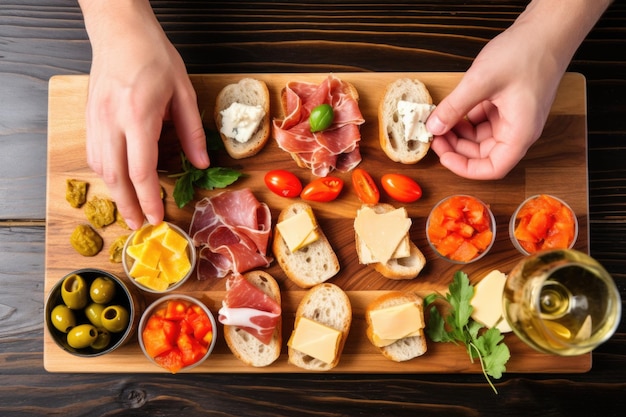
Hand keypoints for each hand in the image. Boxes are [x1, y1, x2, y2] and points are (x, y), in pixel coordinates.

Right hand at [80, 0, 208, 228]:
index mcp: (138, 115)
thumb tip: (201, 165)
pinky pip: (93, 153)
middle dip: (127, 206)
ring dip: (114, 192)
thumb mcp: (183, 92)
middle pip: (116, 176)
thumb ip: (192, 132)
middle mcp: (112, 121)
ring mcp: (96, 119)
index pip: (141, 170)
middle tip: (138, 226)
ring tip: (128, 208)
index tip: (156, 217)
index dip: (148, 199)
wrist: (119, 31)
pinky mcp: (89, 116)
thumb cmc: (154, 56)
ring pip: (100, 167)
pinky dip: (105, 173)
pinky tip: (117, 181)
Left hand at [425, 0, 609, 179]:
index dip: (465, 168)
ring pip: (481, 138)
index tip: (443, 157)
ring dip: (459, 134)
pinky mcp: (508, 106)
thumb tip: (434, 127)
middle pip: (484, 154)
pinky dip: (467, 119)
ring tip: (440, 121)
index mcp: (520, 132)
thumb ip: (454, 107)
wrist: (548, 28)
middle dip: (456, 148)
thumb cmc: (527, 52)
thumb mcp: (481, 81)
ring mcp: (514, 118)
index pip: (493, 168)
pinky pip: (484, 122)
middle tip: (434, 135)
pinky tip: (453, 109)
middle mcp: (519, 130)